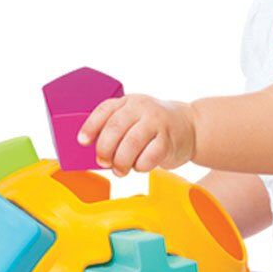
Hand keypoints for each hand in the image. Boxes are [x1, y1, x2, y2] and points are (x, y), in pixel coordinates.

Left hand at [77, 94, 196, 175]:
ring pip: (131, 143)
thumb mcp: (134, 118)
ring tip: (120, 170)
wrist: (190, 126)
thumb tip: (95, 153)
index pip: (104, 110)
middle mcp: (142, 108)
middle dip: (104, 149)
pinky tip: (140, 165)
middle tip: (103, 162)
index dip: (90, 127)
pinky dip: (140, 166)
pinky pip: (149, 157)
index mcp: (128, 101)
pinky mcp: (169, 140)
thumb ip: (116, 128)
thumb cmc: (154, 126)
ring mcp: (157, 122)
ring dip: (121, 161)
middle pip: (115, 127)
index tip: (83, 142)